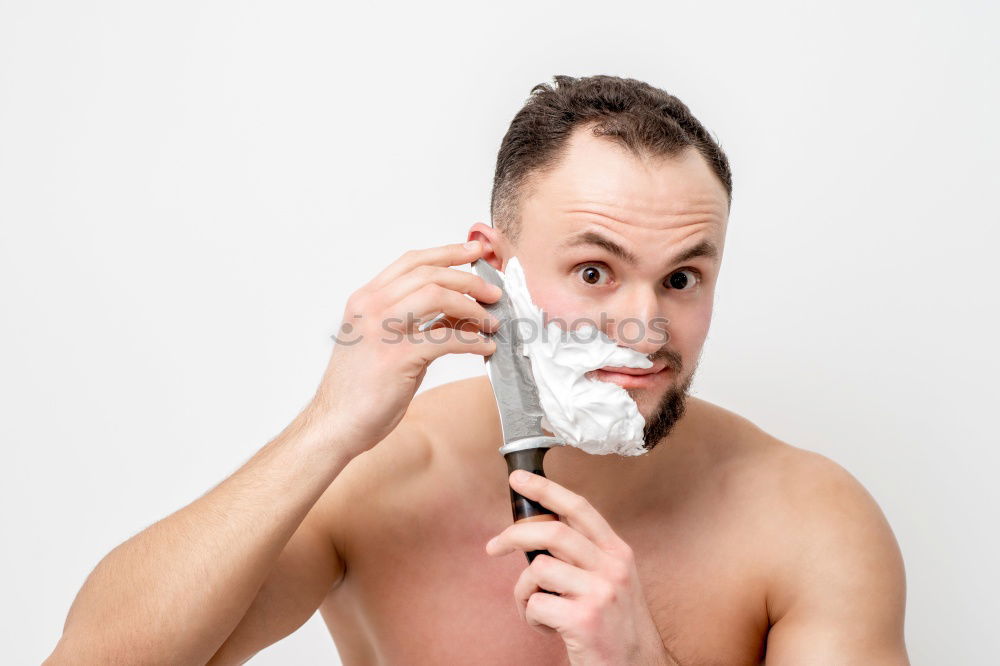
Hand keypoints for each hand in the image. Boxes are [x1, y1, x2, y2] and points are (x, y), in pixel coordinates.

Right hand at [308, 240, 500, 457]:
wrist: (334, 424)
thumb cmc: (360, 388)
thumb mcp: (384, 342)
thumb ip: (416, 323)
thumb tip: (461, 313)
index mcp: (366, 300)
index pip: (412, 262)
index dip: (448, 252)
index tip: (475, 252)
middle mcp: (371, 308)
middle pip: (429, 274)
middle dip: (469, 279)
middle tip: (493, 293)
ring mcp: (382, 331)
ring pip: (437, 296)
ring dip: (472, 307)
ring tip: (491, 321)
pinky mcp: (397, 358)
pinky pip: (446, 339)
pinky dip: (473, 341)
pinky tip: (485, 348)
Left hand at [485, 470, 676, 665]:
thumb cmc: (616, 627)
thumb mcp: (612, 581)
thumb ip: (584, 555)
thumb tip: (538, 531)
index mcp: (617, 553)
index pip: (579, 507)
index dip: (546, 489)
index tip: (518, 479)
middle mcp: (612, 567)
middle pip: (552, 530)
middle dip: (514, 534)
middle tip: (494, 546)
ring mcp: (599, 592)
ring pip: (537, 569)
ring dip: (524, 591)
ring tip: (538, 609)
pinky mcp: (583, 619)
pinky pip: (536, 604)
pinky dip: (531, 617)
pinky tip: (549, 627)